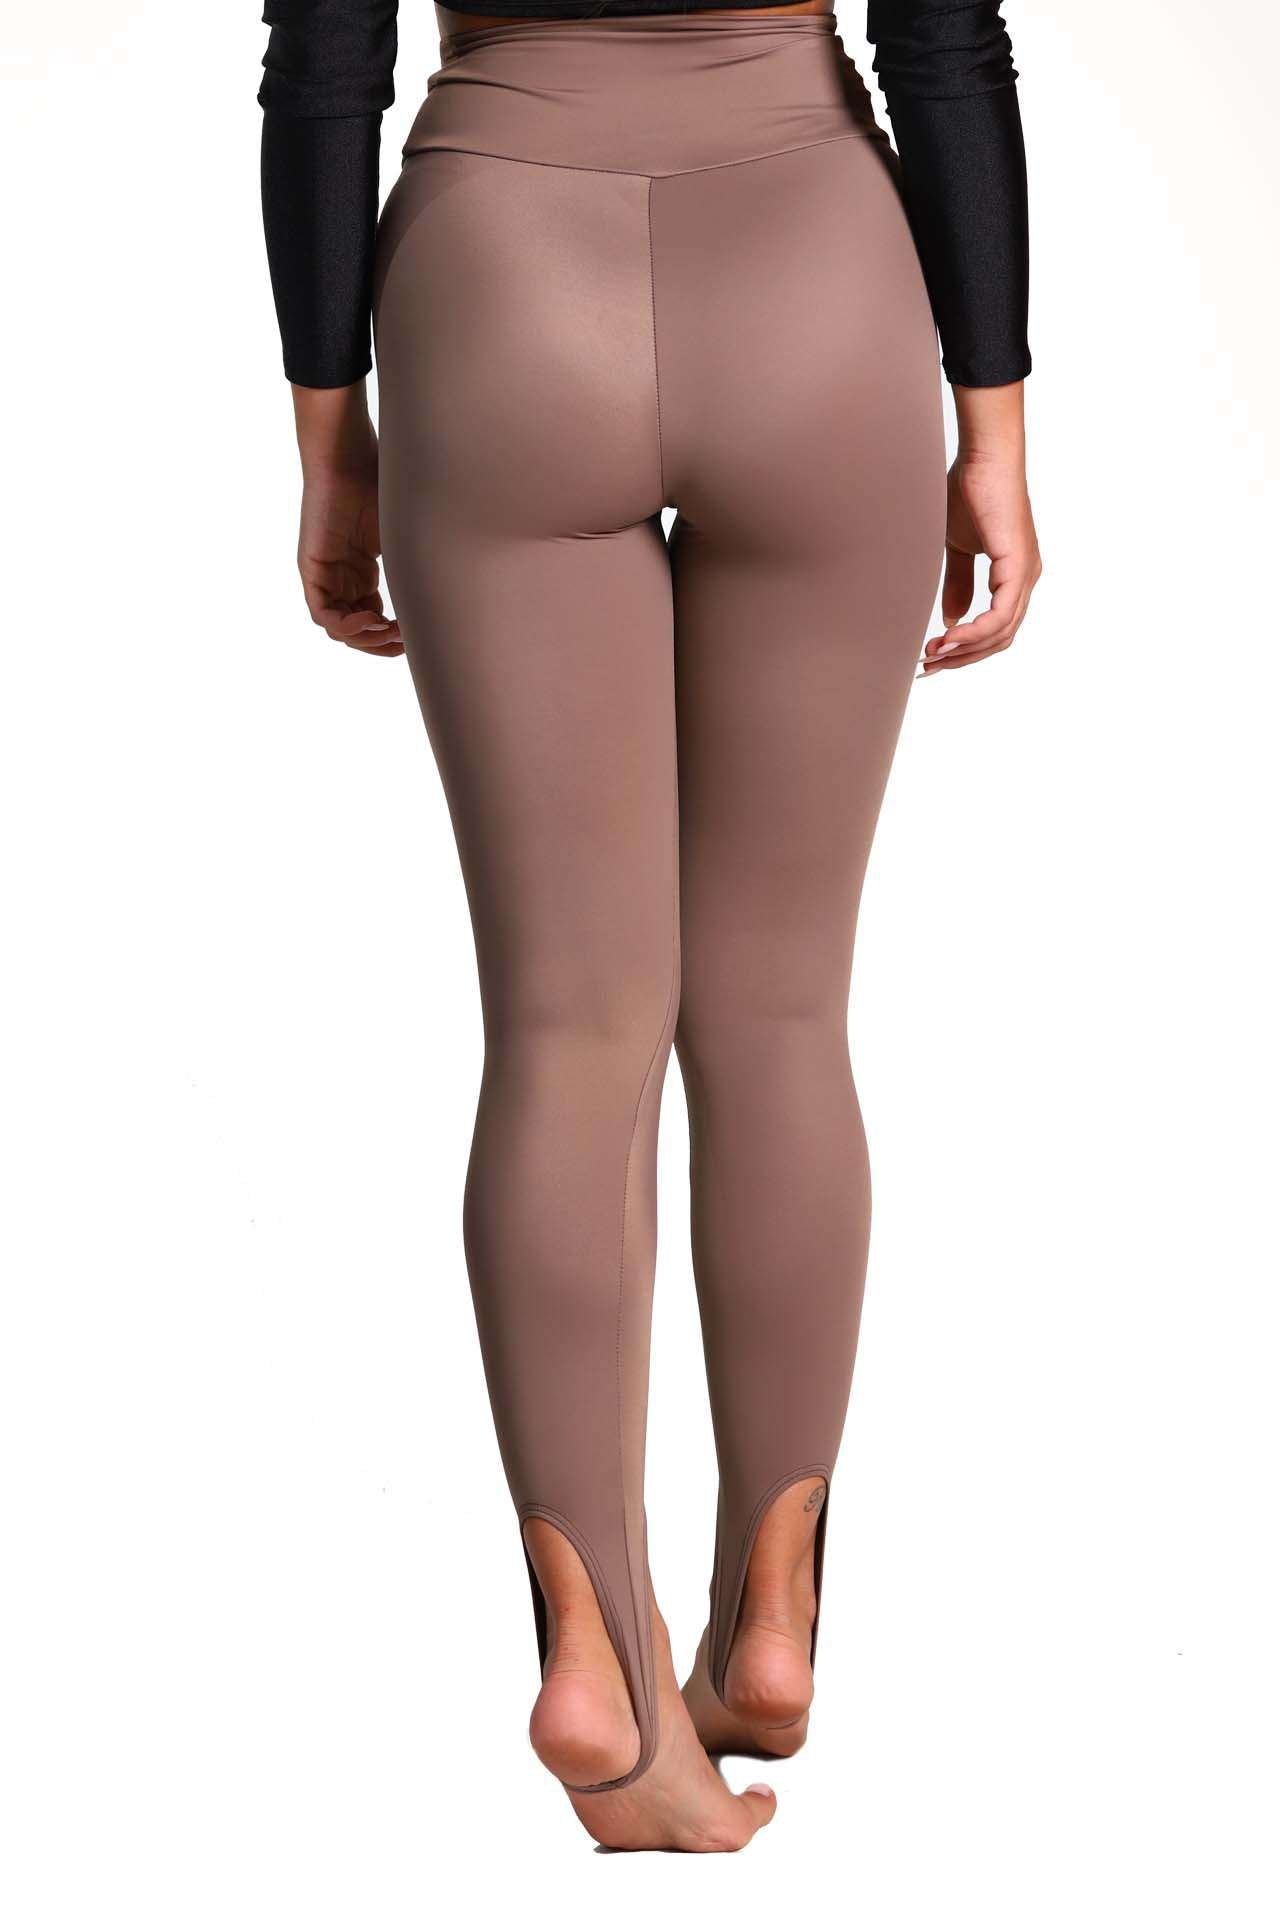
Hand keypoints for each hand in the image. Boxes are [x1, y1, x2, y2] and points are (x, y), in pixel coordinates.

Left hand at [292, 383, 402, 657]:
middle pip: (357, 630)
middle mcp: (344, 576)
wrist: (349, 458)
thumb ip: (419, 568)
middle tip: (405, 644)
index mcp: (364, 570)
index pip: (375, 618)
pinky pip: (323, 614)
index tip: (415, 637)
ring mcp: (327, 574)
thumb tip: (457, 597)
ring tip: (390, 633)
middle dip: (381, 644)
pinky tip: (370, 621)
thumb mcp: (407, 538)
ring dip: (366, 640)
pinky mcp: (312, 569)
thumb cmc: (380, 485)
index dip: (393, 635)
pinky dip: (346, 627)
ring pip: (340, 629)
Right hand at [920, 382, 1040, 676]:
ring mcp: (1025, 575)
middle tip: (927, 667)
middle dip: (962, 658)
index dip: (964, 649)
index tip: (931, 657)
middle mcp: (1025, 580)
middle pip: (999, 640)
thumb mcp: (958, 548)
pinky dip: (975, 633)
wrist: (983, 457)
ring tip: (933, 655)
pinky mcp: (1019, 568)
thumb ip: (958, 584)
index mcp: (1014, 576)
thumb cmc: (969, 492)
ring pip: (1001, 634)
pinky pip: (1001, 617)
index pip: (994, 628)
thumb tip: (951, 621)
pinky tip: (950, 638)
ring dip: (965, 650)